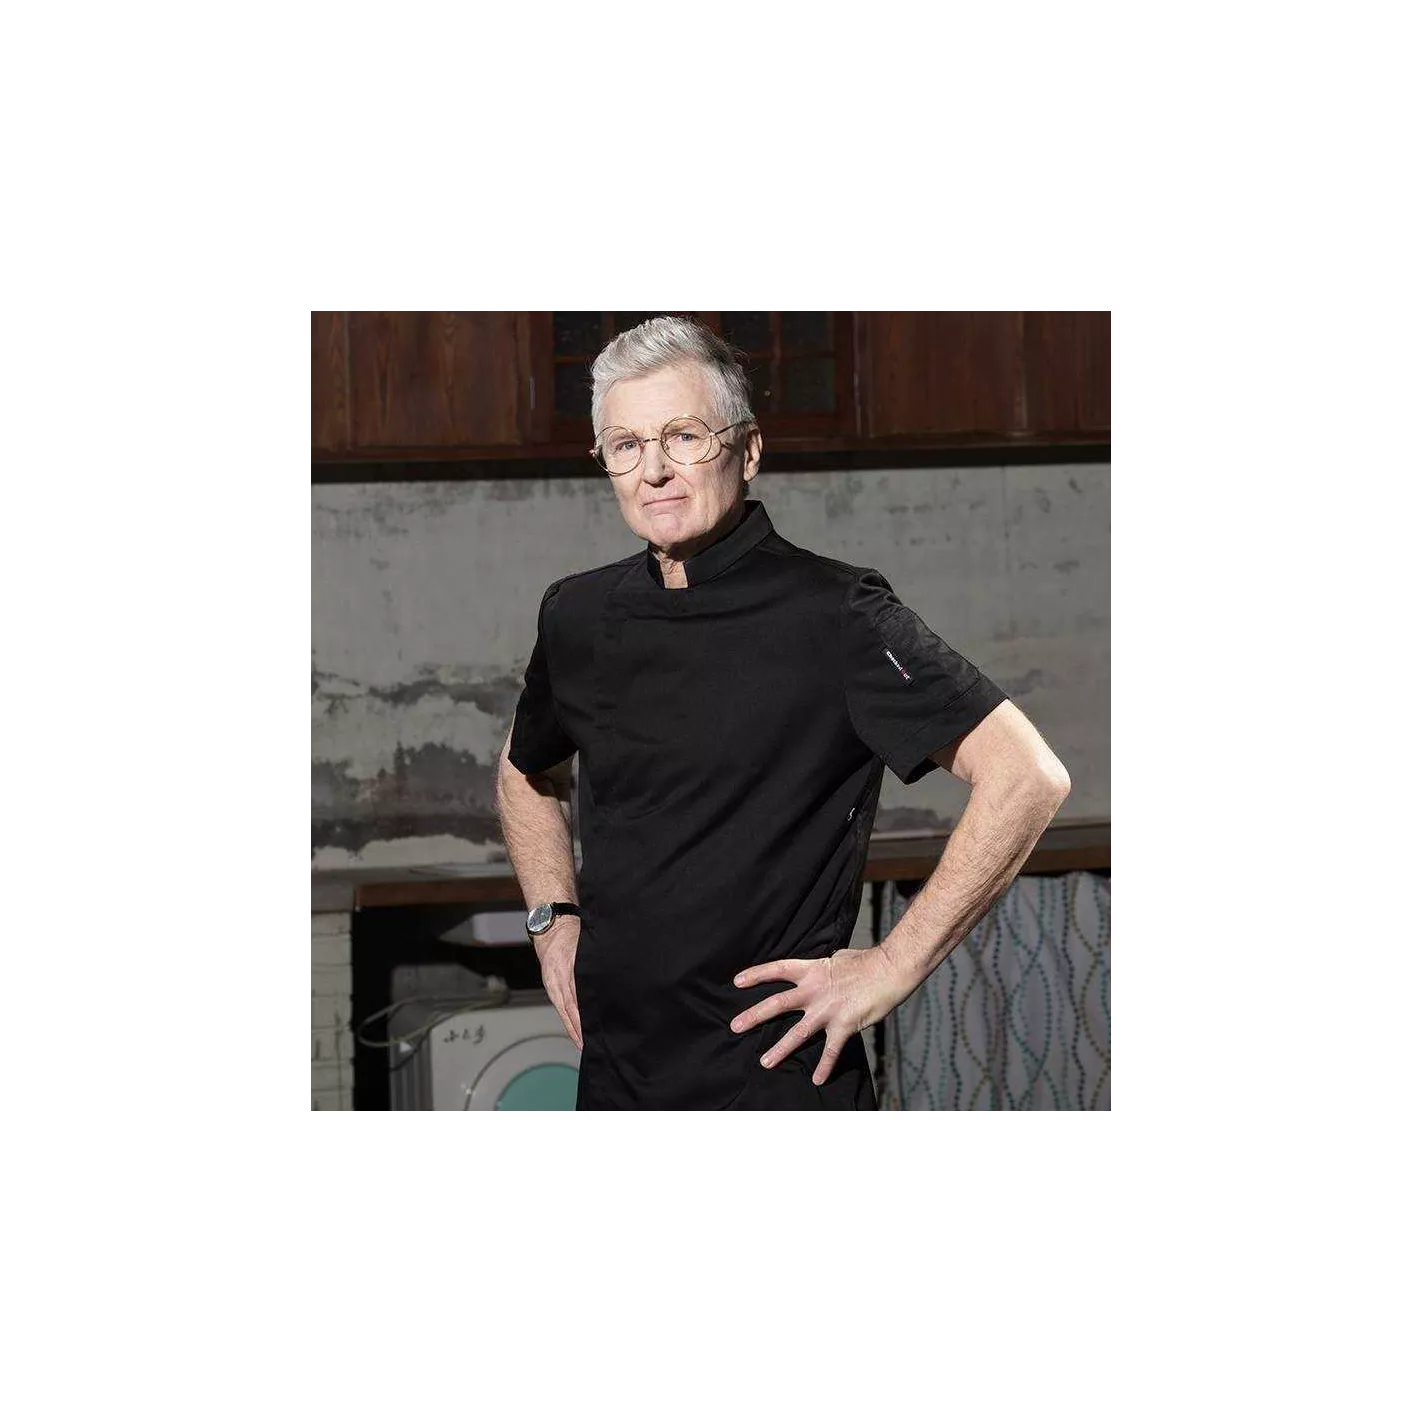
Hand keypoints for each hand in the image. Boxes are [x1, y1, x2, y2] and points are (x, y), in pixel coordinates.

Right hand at [534, 917, 582, 1049]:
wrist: (551, 926)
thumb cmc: (571, 934)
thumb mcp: (585, 947)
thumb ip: (594, 965)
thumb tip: (607, 984)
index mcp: (567, 969)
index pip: (577, 997)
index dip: (582, 1015)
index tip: (591, 1030)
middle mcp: (557, 978)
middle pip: (569, 1008)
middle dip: (578, 1028)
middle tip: (589, 1044)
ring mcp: (552, 983)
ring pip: (564, 1010)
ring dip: (573, 1028)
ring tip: (582, 1043)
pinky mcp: (551, 986)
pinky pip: (559, 1006)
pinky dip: (567, 1020)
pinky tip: (574, 1031)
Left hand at [729, 945, 914, 1086]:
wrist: (890, 969)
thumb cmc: (866, 962)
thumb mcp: (838, 958)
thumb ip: (823, 969)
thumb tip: (821, 970)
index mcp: (812, 971)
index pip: (777, 970)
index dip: (756, 975)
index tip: (737, 982)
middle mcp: (814, 991)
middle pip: (777, 1004)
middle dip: (754, 1016)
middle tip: (735, 1026)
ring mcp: (828, 1010)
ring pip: (798, 1033)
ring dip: (780, 1049)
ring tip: (765, 1062)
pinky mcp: (844, 1025)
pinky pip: (831, 1050)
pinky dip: (825, 1066)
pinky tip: (818, 1080)